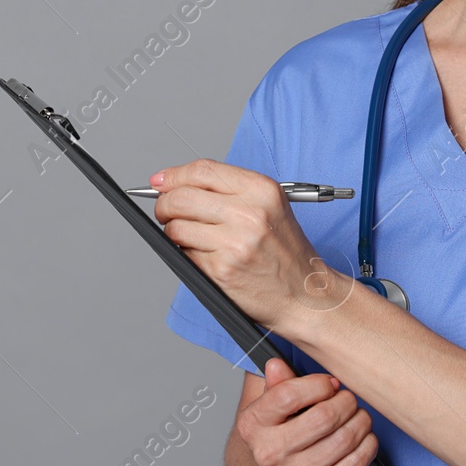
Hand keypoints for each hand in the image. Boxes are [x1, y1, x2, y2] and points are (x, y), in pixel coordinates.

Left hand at [149, 158, 351, 330]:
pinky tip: (206, 257)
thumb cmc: (284, 252)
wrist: (305, 295)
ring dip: (173, 233)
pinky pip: (184, 255)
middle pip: (181, 197)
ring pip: (176, 227)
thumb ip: (226, 191)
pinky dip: (187, 255)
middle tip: (165, 213)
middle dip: (164, 205)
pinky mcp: (222, 269)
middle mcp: (249, 213)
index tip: (160, 182)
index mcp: (261, 190)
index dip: (173, 175)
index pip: (202, 170)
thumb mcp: (267, 207)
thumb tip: (172, 183)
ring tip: (190, 238)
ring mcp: (235, 242)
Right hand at [237, 356, 378, 465]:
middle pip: (324, 417)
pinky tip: (363, 437)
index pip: (289, 395)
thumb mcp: (267, 403)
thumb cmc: (276, 433)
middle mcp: (270, 453)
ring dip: (361, 421)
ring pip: (344, 439)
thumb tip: (277, 365)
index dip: (318, 384)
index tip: (329, 383)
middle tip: (348, 399)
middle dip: (345, 402)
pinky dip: (368, 445)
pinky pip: (356, 464)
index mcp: (253, 425)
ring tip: (358, 415)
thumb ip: (275, 382)